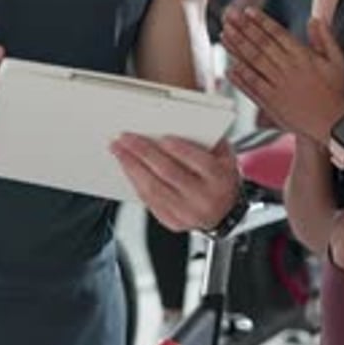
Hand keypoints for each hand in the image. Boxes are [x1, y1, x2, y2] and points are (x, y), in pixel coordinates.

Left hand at [110, 134, 240, 231]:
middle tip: (126, 138)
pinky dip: (135, 182)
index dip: (180, 149)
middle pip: (169, 173)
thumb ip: (207, 139)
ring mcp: (187, 213)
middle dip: (144, 153)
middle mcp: (204, 198)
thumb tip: (178, 122)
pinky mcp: (173, 222)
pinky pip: (149, 202)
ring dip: (132, 167)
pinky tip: (127, 168)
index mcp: (219, 178)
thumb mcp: (224, 155)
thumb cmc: (221, 176)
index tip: (161, 137)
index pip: (199, 162)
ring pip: (154, 189)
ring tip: (119, 151)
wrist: (224, 211)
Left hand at [221, 8, 343, 144]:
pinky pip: (252, 87)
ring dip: (237, 48)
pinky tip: (229, 68)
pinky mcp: (272, 103)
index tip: (247, 11)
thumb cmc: (336, 92)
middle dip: (243, 28)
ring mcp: (278, 86)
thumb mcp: (338, 61)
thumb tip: (314, 19)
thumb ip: (325, 38)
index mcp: (303, 56)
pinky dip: (240, 78)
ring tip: (224, 34)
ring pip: (253, 62)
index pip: (277, 33)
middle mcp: (288, 68)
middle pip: (261, 44)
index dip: (261, 21)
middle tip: (228, 15)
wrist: (333, 125)